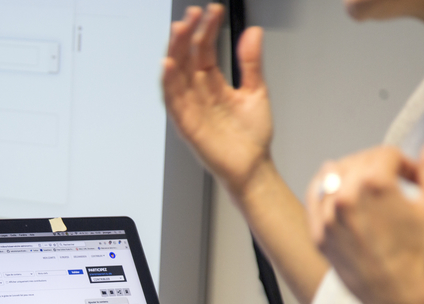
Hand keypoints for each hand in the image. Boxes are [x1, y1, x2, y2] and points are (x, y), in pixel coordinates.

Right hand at [162, 4, 273, 194]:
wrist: (253, 168)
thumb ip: (250, 63)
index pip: (204, 50)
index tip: (212, 11)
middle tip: (193, 14)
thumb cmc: (251, 137)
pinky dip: (169, 84)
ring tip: (179, 30)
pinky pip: (173, 102)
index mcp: (213, 84)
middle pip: (186, 58)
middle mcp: (199, 94)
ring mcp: (191, 109)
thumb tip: (252, 34)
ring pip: (176, 76)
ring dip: (175, 52)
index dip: (207, 29)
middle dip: (188, 35)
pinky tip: (169, 65)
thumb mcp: (255, 91)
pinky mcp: (187, 125)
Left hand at [306, 135, 423, 303]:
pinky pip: (313, 198)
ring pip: (332, 174)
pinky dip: (325, 189)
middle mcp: (344, 195)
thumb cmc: (422, 256)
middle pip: (359, 160)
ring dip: (352, 173)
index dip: (407, 164)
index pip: (388, 153)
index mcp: (374, 183)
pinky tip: (339, 194)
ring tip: (368, 187)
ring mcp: (327, 216)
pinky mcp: (318, 235)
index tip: (416, 180)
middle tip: (397, 184)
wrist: (400, 298)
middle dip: (381, 166)